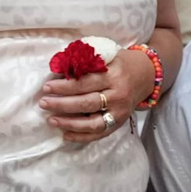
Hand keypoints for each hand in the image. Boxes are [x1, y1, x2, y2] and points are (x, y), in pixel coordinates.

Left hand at [39, 49, 153, 143]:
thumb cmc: (121, 63)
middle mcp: (118, 95)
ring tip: (51, 120)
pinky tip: (65, 134)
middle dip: (62, 104)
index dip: (64, 86)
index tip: (46, 87)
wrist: (147, 75)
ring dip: (69, 123)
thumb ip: (86, 60)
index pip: (85, 83)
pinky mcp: (120, 123)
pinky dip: (82, 137)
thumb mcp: (107, 55)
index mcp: (114, 75)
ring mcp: (120, 112)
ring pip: (92, 123)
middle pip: (86, 103)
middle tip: (43, 103)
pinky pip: (100, 134)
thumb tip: (59, 67)